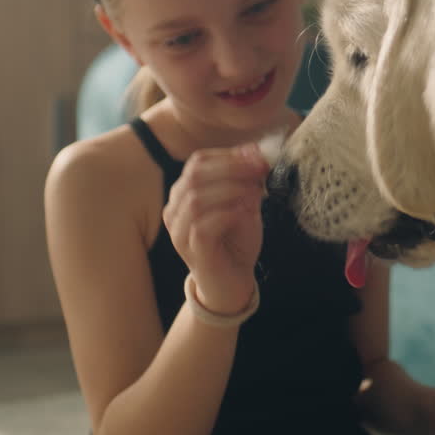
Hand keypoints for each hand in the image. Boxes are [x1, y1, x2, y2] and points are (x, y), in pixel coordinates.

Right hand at [165, 143, 269, 315]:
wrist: (232, 282)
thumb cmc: (236, 241)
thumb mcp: (245, 203)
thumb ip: (247, 180)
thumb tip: (255, 152)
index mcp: (185, 192)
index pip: (198, 161)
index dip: (229, 155)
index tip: (257, 157)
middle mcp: (175, 209)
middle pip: (195, 175)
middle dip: (232, 168)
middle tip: (259, 171)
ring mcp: (179, 231)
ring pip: (196, 198)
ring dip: (230, 190)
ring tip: (255, 193)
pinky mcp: (190, 250)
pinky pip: (202, 226)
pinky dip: (227, 214)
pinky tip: (245, 213)